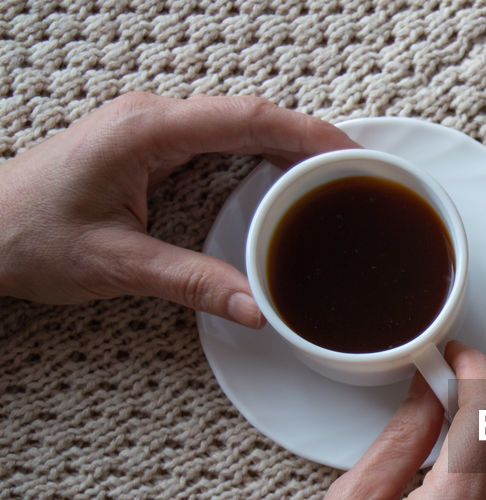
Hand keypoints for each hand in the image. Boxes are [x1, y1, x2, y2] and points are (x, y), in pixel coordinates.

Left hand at [0, 92, 355, 325]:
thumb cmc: (27, 238)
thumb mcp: (116, 265)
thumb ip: (192, 282)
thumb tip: (258, 306)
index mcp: (146, 131)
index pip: (246, 119)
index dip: (306, 133)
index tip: (352, 153)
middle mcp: (151, 118)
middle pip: (251, 115)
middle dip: (310, 138)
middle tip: (359, 172)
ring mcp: (149, 128)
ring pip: (238, 123)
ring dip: (287, 144)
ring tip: (335, 176)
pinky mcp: (148, 145)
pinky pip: (219, 138)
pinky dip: (260, 153)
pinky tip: (284, 177)